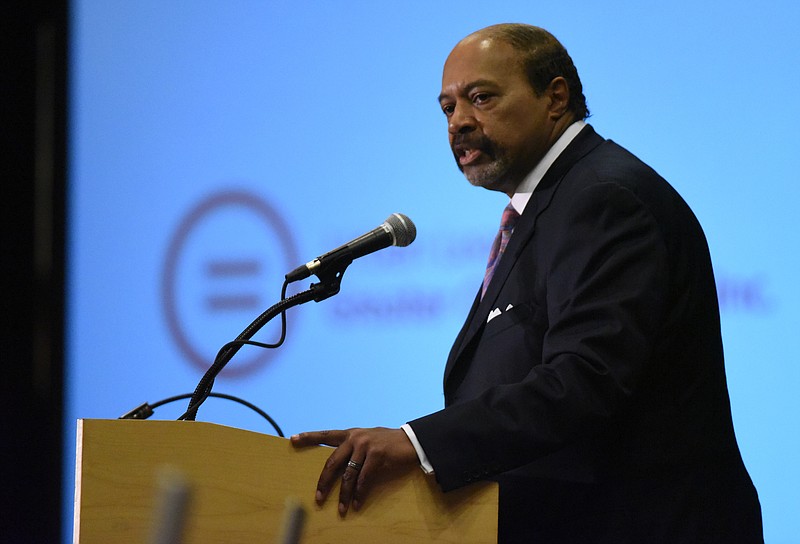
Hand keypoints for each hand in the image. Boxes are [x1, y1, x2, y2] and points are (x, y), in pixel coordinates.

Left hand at [290, 427, 417, 515]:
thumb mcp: (367, 439)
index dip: (309, 437)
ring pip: (348, 475)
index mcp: (350, 434)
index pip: (326, 435)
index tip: (292, 439)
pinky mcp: (377, 456)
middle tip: (318, 498)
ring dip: (344, 495)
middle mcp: (355, 438)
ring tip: (341, 509)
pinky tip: (357, 504)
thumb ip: (353, 447)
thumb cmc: (387, 443)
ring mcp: (366, 446)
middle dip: (324, 482)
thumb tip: (340, 465)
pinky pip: (364, 480)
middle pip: (332, 462)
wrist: (410, 441)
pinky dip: (359, 494)